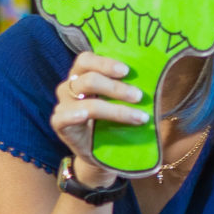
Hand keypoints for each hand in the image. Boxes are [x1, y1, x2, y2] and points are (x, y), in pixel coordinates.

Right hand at [48, 52, 147, 179]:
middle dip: (116, 88)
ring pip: (86, 103)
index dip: (105, 63)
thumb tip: (153, 75)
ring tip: (138, 117)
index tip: (126, 71)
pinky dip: (73, 115)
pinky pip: (61, 118)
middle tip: (139, 96)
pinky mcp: (59, 126)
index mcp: (82, 75)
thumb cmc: (112, 121)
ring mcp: (64, 106)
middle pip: (89, 80)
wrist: (101, 153)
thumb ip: (128, 87)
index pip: (86, 60)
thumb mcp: (120, 101)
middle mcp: (70, 88)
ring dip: (114, 109)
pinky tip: (84, 116)